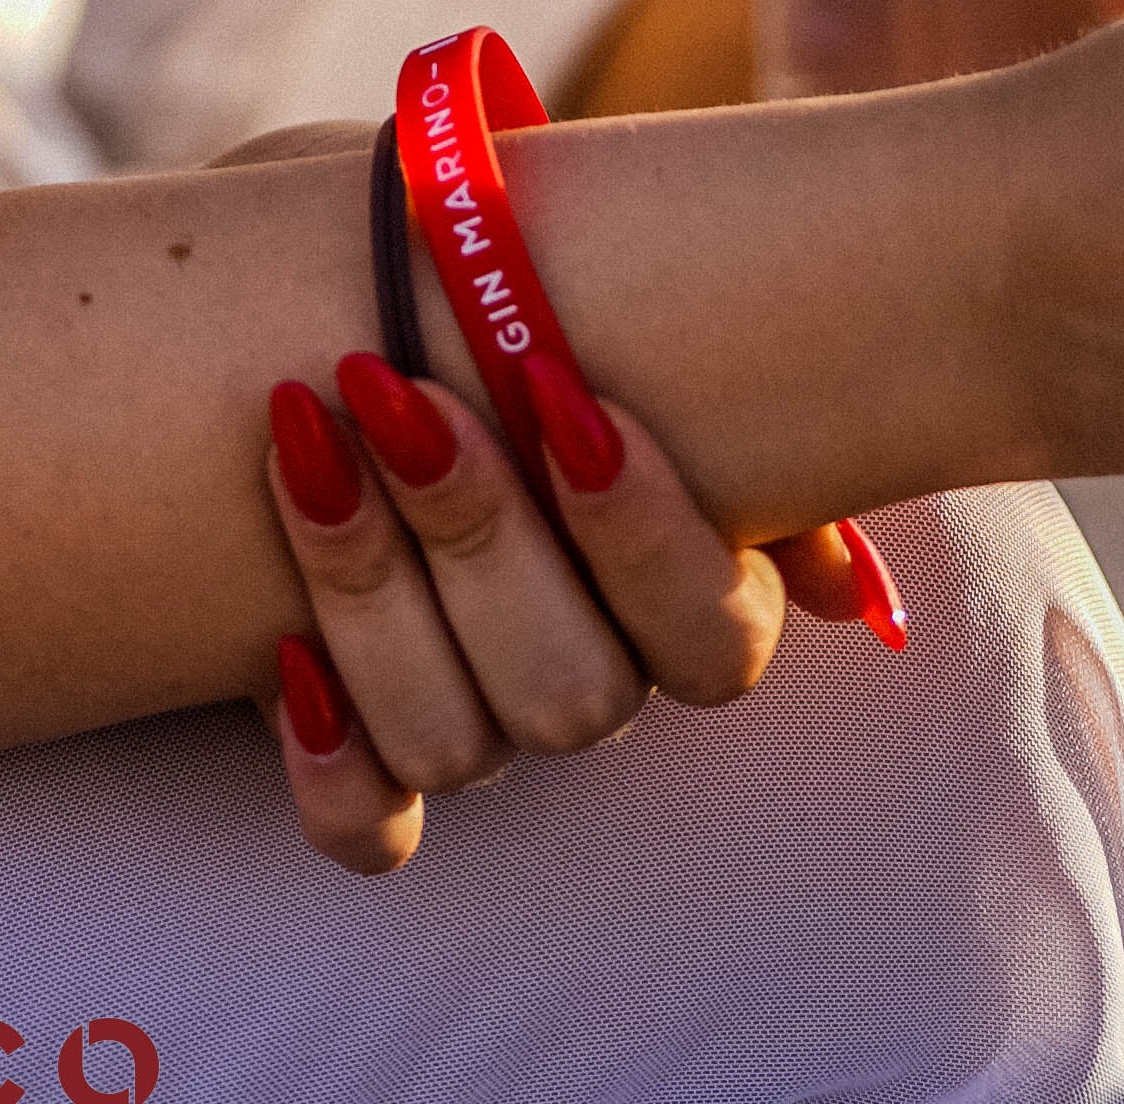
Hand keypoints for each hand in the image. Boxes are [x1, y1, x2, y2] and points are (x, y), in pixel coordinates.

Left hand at [257, 349, 823, 876]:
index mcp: (681, 590)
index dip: (642, 535)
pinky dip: (333, 764)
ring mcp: (480, 720)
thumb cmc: (503, 296)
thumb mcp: (621, 301)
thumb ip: (738, 404)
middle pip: (570, 689)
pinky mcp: (367, 748)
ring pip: (454, 743)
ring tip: (300, 442)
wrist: (361, 317)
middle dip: (473, 530)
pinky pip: (370, 826)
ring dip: (369, 594)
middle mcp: (586, 671)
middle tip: (388, 384)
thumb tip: (839, 582)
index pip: (710, 639)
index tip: (559, 390)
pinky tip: (285, 657)